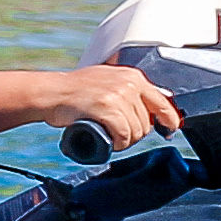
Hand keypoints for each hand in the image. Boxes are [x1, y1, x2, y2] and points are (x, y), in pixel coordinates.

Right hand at [41, 63, 185, 155]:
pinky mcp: (107, 109)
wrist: (51, 93)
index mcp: (133, 77)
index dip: (169, 119)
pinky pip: (123, 135)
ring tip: (109, 136)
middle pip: (147, 123)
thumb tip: (152, 108)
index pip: (162, 101)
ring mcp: (118, 96)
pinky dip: (118, 143)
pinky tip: (109, 141)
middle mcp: (129, 84)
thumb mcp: (108, 80)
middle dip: (135, 134)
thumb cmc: (75, 90)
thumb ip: (129, 90)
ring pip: (136, 131)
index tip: (169, 129)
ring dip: (124, 141)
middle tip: (117, 134)